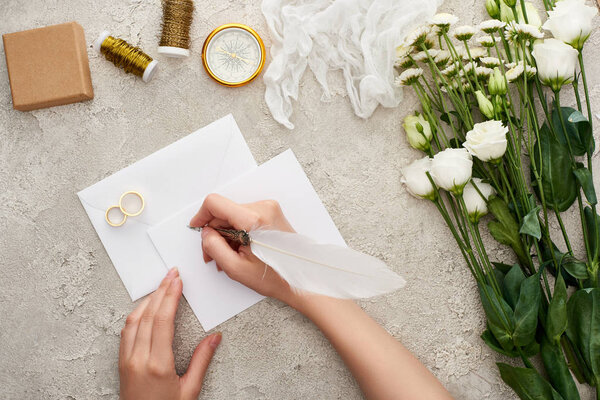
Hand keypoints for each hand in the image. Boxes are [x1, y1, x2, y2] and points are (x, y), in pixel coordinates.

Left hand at [119, 268, 221, 399]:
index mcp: (157, 365)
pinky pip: (126, 332)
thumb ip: (202, 361)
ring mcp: (126, 361)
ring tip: (161, 287)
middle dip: (161, 291)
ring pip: (133, 320)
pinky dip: (137, 314)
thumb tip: (215, 338)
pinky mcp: (121, 364)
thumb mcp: (189, 391)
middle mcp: (138, 359)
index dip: (171, 297)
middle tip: (171, 274)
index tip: (178, 281)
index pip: (163, 320)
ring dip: (148, 300)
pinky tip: (145, 308)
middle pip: (148, 315)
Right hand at [189, 194, 296, 302]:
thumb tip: (205, 233)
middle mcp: (263, 208)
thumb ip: (214, 248)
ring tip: (229, 256)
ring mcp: (269, 208)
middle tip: (213, 255)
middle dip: (214, 232)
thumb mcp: (236, 269)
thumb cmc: (274, 277)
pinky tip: (239, 249)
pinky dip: (237, 232)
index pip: (215, 203)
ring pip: (233, 215)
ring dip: (226, 234)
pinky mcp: (271, 212)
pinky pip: (244, 217)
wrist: (300, 278)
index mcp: (253, 219)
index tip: (197, 228)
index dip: (201, 216)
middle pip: (224, 211)